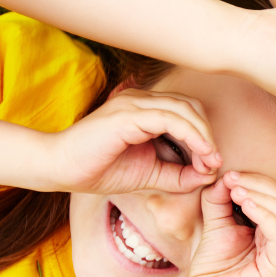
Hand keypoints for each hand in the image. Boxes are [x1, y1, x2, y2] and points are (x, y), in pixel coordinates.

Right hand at [48, 89, 220, 192]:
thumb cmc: (101, 170)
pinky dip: (191, 135)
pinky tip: (200, 153)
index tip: (213, 164)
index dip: (206, 136)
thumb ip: (179, 175)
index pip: (188, 112)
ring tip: (211, 160)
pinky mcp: (127, 114)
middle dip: (208, 134)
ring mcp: (134, 103)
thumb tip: (209, 175)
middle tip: (215, 162)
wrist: (61, 170)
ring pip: (184, 109)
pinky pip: (169, 118)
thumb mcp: (151, 175)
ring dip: (204, 135)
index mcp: (146, 110)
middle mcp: (141, 100)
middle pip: (191, 107)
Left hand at [182, 171, 275, 276]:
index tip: (230, 175)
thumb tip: (225, 177)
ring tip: (237, 190)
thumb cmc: (212, 271)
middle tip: (233, 178)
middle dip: (260, 185)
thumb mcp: (215, 227)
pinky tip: (246, 204)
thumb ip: (219, 202)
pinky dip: (265, 215)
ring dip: (262, 197)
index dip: (258, 182)